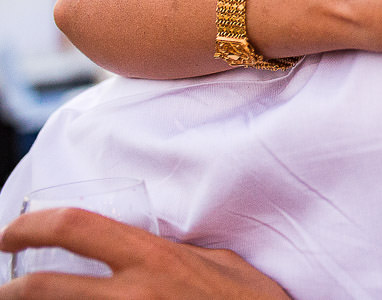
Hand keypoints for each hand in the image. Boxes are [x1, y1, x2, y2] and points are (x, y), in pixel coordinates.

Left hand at [0, 208, 289, 298]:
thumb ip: (183, 256)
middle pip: (38, 288)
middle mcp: (131, 295)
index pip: (74, 228)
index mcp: (153, 259)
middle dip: (8, 291)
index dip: (29, 226)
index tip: (9, 233)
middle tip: (4, 290)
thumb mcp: (223, 266)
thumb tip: (157, 250)